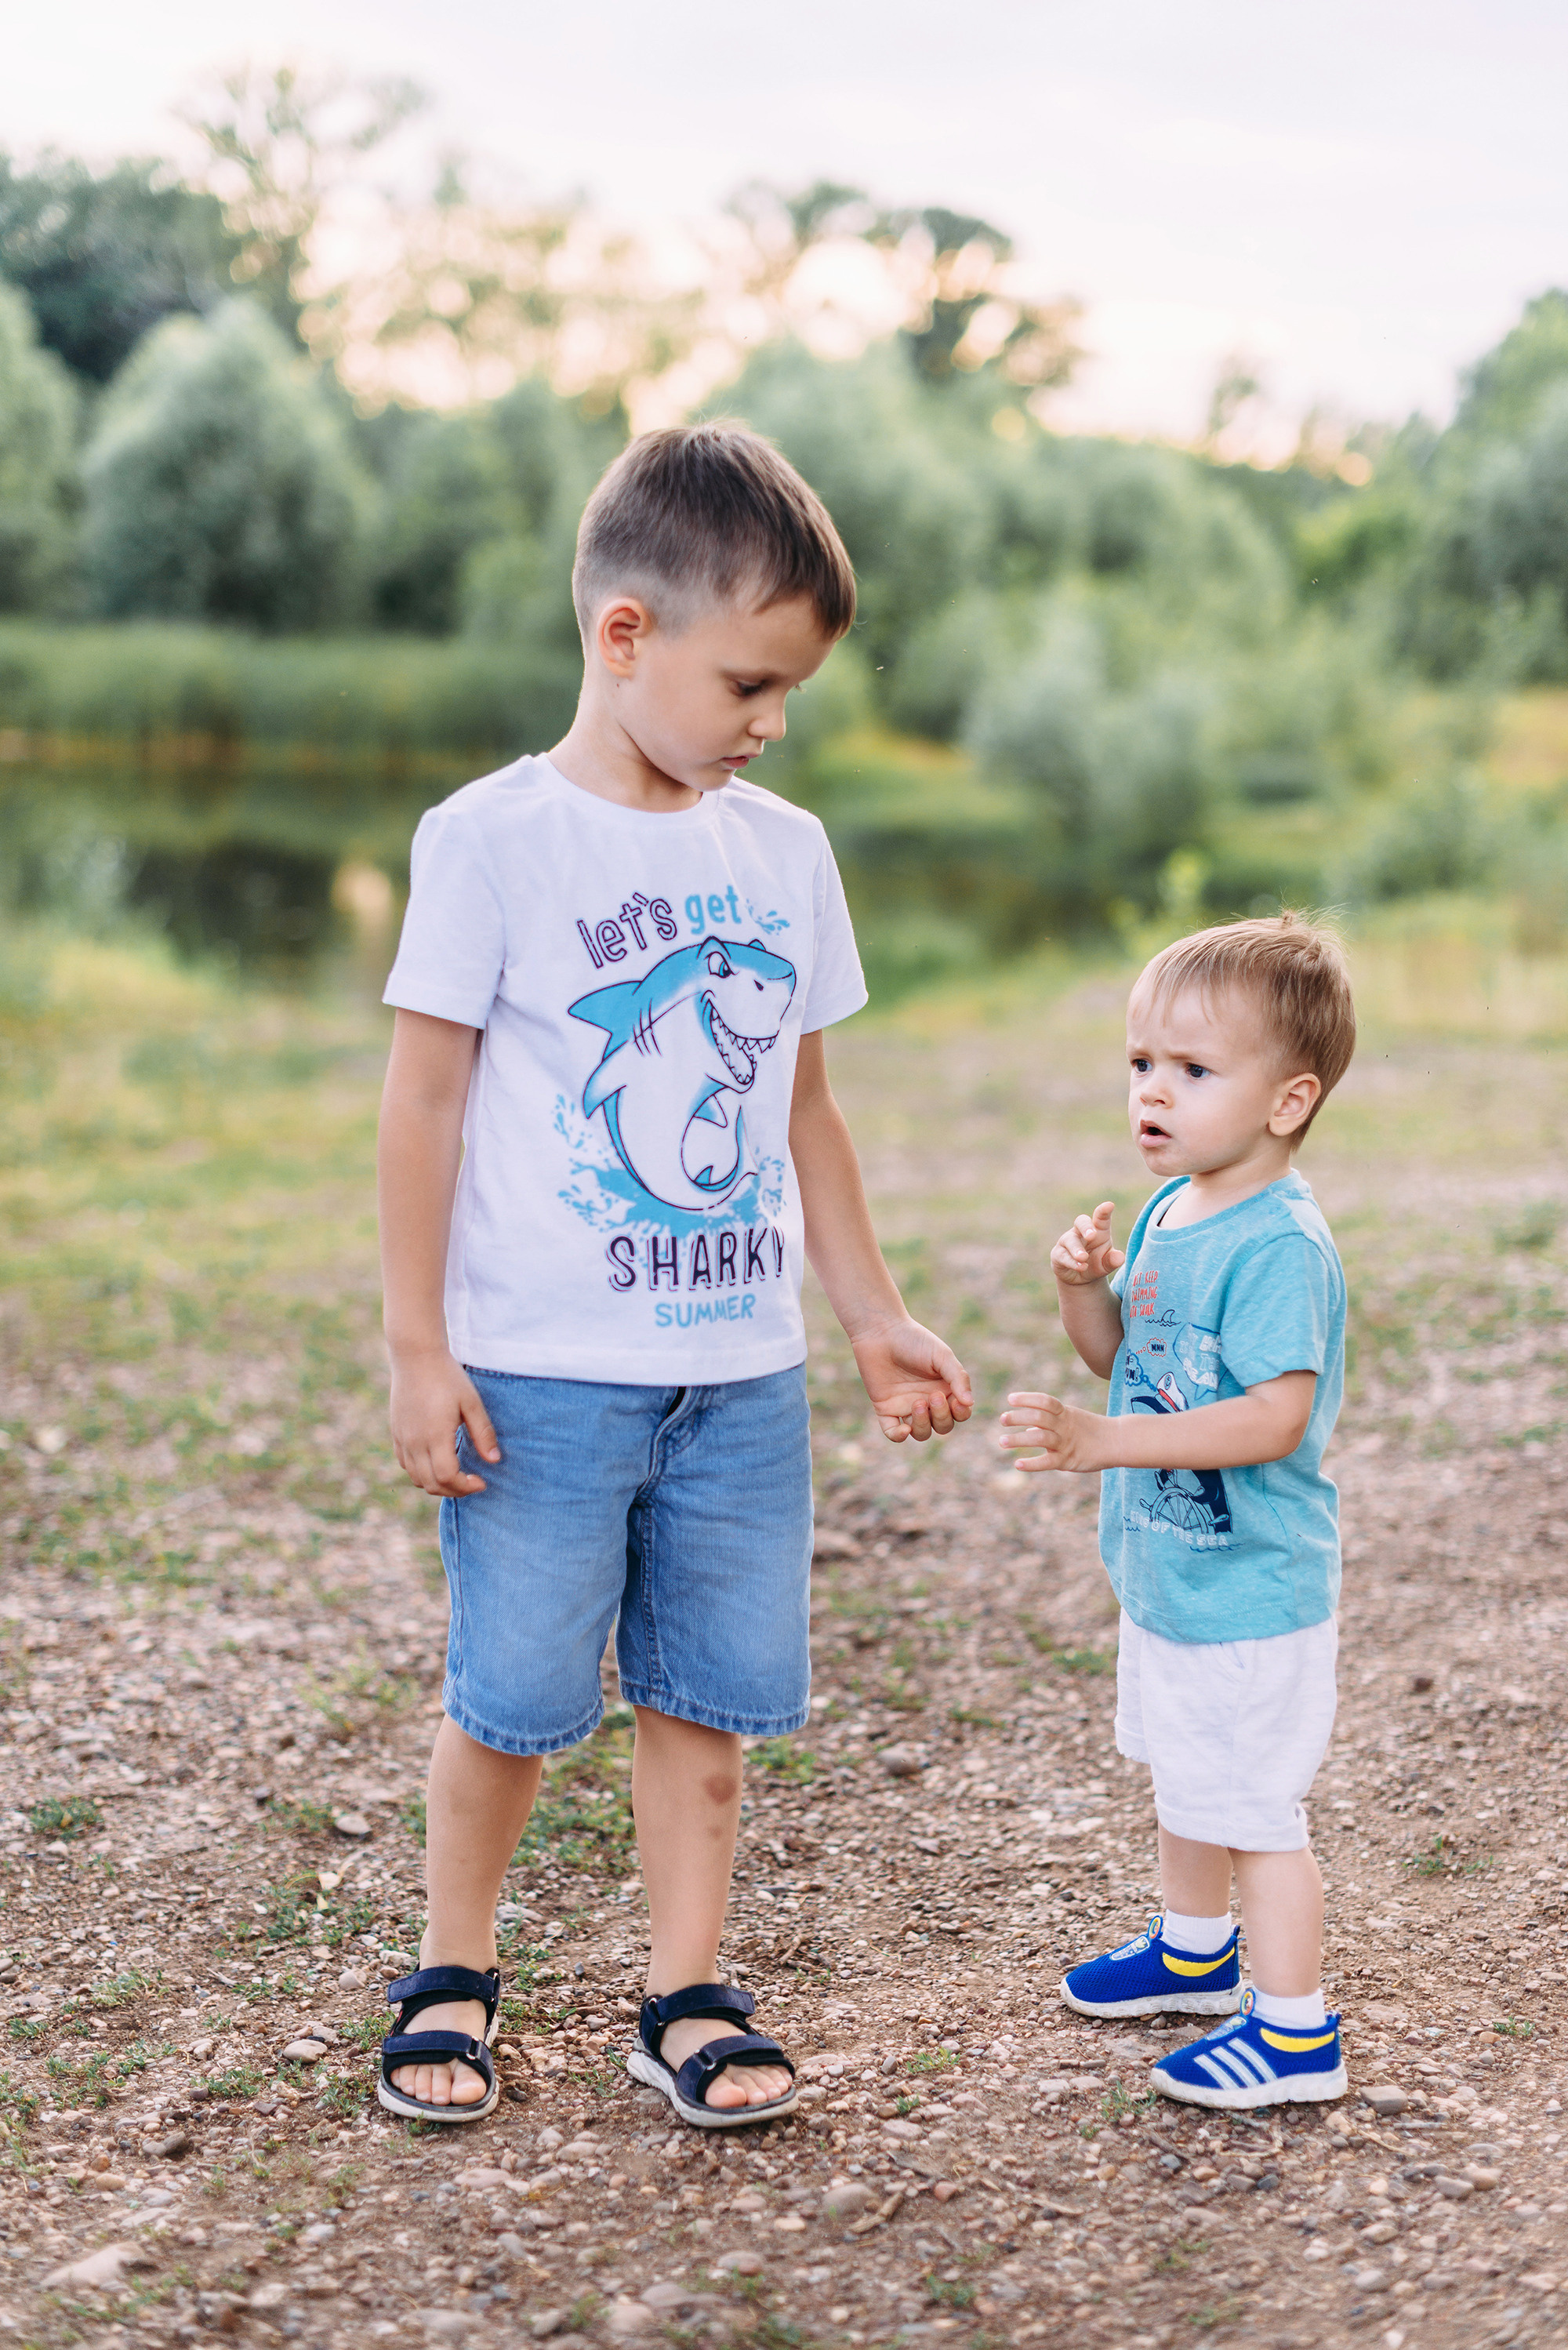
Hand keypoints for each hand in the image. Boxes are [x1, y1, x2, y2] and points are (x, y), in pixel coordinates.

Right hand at [388, 1348, 500, 1496]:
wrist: (415, 1357)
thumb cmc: (447, 1377)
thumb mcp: (471, 1402)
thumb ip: (483, 1433)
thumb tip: (494, 1460)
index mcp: (435, 1435)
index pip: (447, 1477)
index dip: (465, 1486)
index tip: (481, 1481)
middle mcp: (415, 1442)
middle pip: (431, 1484)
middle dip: (454, 1491)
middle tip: (472, 1483)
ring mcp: (403, 1439)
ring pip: (416, 1478)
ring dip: (437, 1484)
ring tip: (457, 1476)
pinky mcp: (396, 1433)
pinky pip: (406, 1465)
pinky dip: (421, 1473)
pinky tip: (437, 1462)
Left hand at [850, 1317, 973, 1442]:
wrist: (881, 1332)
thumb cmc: (914, 1340)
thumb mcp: (941, 1356)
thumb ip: (958, 1378)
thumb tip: (970, 1403)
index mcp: (945, 1389)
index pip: (959, 1413)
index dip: (960, 1413)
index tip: (955, 1400)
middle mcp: (928, 1401)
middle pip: (942, 1426)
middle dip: (941, 1416)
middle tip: (932, 1396)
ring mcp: (906, 1407)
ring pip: (921, 1433)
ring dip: (923, 1425)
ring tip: (917, 1403)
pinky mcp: (885, 1409)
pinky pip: (892, 1432)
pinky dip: (899, 1436)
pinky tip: (904, 1429)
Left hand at [997, 1390, 1107, 1473]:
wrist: (1118, 1442)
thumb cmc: (1091, 1430)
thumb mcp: (1071, 1419)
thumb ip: (1050, 1421)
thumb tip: (1028, 1426)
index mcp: (1065, 1413)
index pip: (1045, 1401)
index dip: (1027, 1398)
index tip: (1010, 1398)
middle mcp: (1064, 1426)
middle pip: (1039, 1417)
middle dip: (1018, 1417)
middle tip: (1002, 1420)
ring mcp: (1066, 1443)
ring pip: (1039, 1438)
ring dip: (1018, 1439)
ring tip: (1002, 1441)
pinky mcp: (1068, 1461)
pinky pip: (1047, 1462)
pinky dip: (1031, 1463)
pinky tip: (1017, 1464)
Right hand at [1050, 1201, 1124, 1287]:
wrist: (1080, 1278)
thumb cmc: (1096, 1264)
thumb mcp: (1107, 1264)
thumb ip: (1113, 1260)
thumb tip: (1120, 1257)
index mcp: (1098, 1230)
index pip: (1101, 1217)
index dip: (1104, 1211)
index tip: (1109, 1205)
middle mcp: (1081, 1232)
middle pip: (1081, 1221)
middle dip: (1086, 1227)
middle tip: (1092, 1235)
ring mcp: (1068, 1242)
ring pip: (1070, 1240)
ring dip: (1077, 1249)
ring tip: (1083, 1258)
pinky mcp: (1058, 1254)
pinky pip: (1063, 1256)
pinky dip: (1072, 1262)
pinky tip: (1081, 1267)